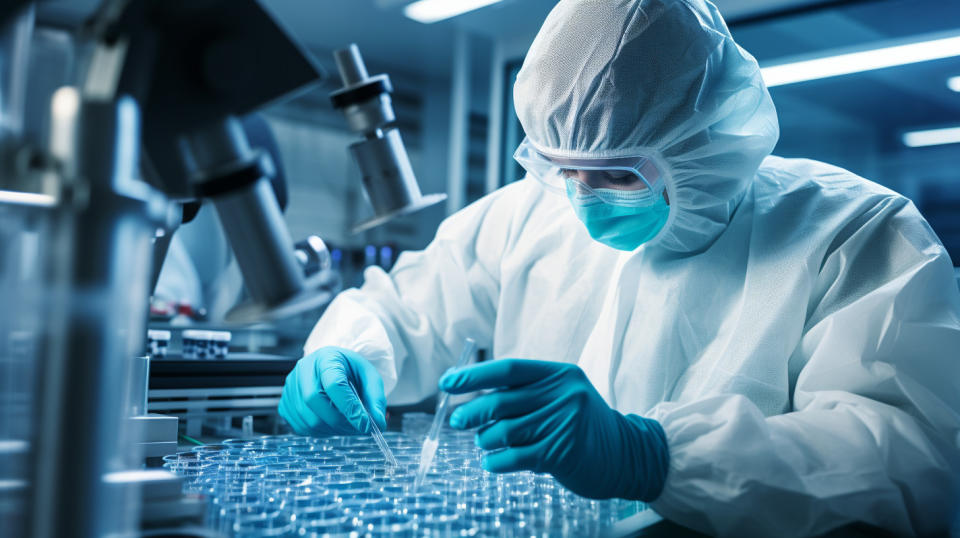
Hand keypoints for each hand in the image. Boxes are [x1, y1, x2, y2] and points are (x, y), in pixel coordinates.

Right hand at [279, 346, 385, 434]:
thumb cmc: (349, 371)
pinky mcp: (285, 404)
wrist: (331, 368)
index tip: (366, 423)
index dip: (350, 407)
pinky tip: (332, 423)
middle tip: (359, 428)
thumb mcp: (369, 376)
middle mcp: (303, 370)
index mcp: (326, 358)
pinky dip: (320, 432)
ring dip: (332, 430)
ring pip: (308, 419)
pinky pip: (300, 427)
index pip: (334, 384)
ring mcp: (290, 388)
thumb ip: (376, 398)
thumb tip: (378, 422)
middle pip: (314, 401)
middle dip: (340, 421)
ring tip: (348, 425)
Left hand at [440, 359, 668, 500]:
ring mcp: (564, 423)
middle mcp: (563, 394)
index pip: (508, 369)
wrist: (625, 454)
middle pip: (502, 401)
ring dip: (487, 440)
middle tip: (458, 421)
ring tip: (486, 444)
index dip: (474, 375)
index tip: (448, 383)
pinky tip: (492, 463)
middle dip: (473, 412)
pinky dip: (496, 462)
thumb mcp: (560, 397)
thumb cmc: (580, 424)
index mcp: (559, 374)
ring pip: (506, 431)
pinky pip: (515, 457)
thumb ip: (524, 395)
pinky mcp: (562, 452)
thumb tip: (472, 400)